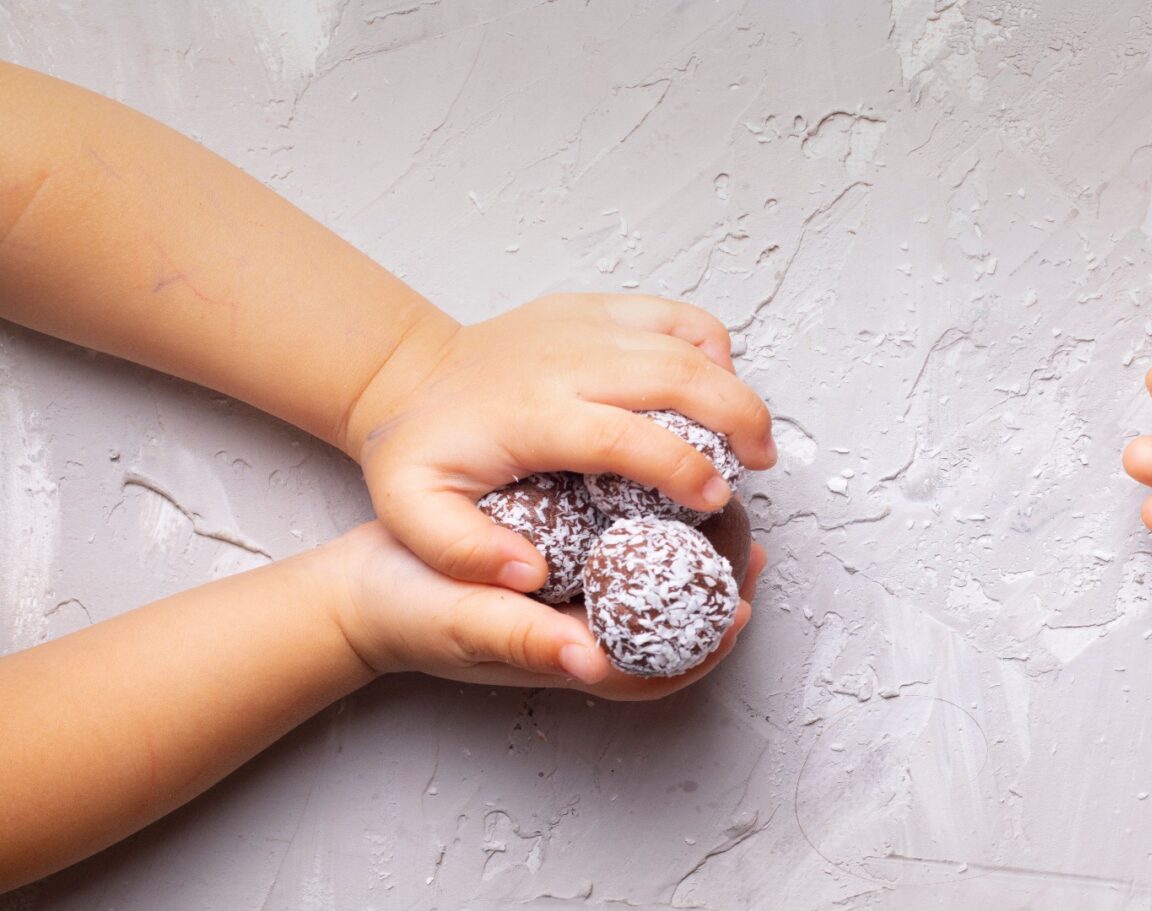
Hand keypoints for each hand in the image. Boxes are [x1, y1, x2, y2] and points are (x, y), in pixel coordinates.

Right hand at [324, 523, 763, 699]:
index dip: (707, 640)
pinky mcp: (565, 567)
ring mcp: (576, 602)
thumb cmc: (407, 610)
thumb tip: (592, 664)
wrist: (361, 585)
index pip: (660, 669)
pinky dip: (652, 529)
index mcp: (571, 661)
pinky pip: (623, 557)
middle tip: (748, 537)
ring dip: (693, 554)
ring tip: (723, 505)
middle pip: (672, 628)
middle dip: (716, 588)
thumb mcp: (460, 620)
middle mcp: (584, 636)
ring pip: (653, 590)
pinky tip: (665, 486)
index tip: (740, 600)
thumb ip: (521, 640)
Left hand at [341, 294, 776, 589]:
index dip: (682, 468)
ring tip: (754, 436)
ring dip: (733, 387)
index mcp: (531, 413)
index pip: (626, 436)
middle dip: (736, 418)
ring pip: (685, 339)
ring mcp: (583, 324)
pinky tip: (716, 385)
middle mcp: (565, 359)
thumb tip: (528, 573)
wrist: (408, 376)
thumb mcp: (414, 512)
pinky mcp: (594, 308)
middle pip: (676, 375)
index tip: (716, 499)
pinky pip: (672, 314)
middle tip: (761, 464)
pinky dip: (709, 345)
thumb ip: (462, 552)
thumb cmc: (422, 450)